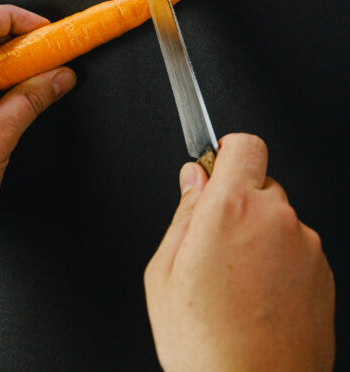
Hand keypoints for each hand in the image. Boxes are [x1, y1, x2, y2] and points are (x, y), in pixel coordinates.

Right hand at [144, 134, 334, 371]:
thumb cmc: (203, 341)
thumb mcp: (164, 270)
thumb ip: (184, 211)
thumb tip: (194, 178)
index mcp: (232, 209)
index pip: (244, 145)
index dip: (227, 150)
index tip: (216, 167)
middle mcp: (276, 219)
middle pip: (259, 181)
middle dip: (236, 199)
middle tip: (214, 240)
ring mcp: (305, 246)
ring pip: (277, 215)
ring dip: (257, 230)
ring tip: (235, 278)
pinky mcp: (323, 272)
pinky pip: (295, 245)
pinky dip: (277, 257)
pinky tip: (257, 295)